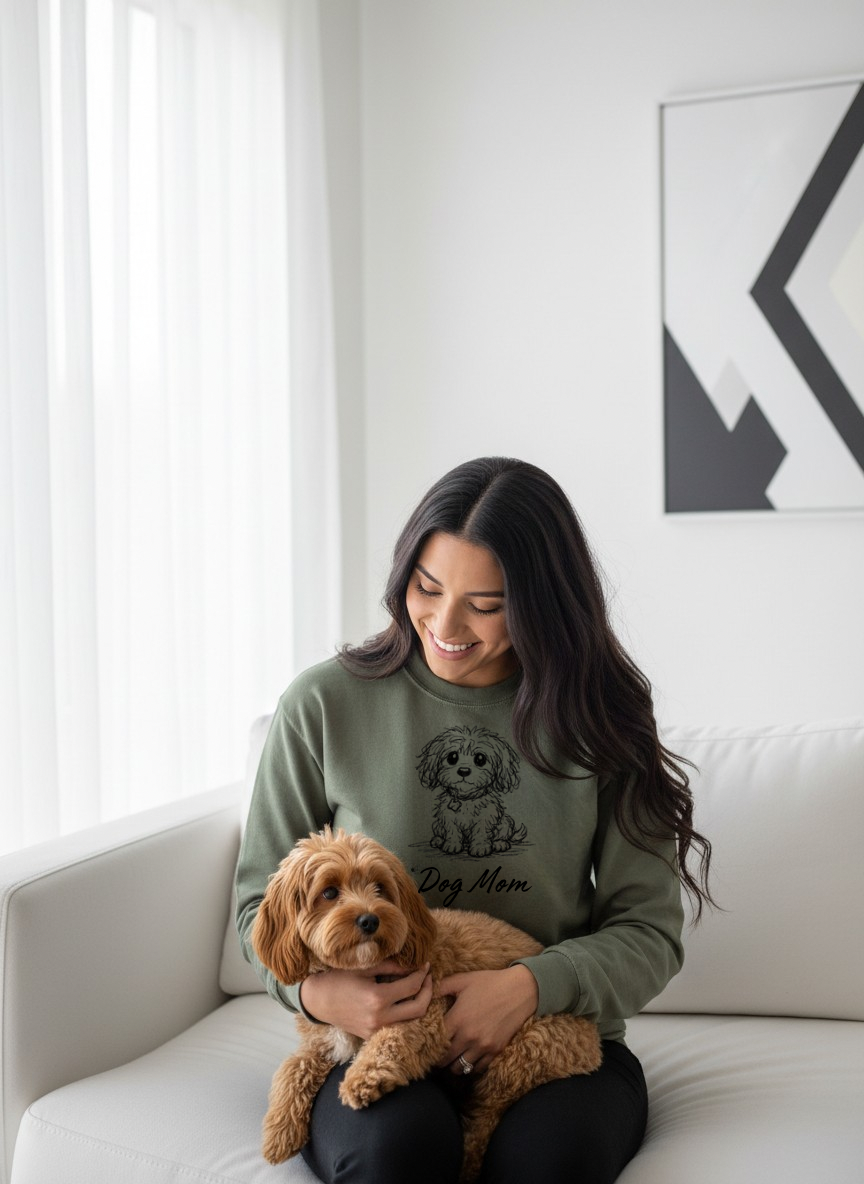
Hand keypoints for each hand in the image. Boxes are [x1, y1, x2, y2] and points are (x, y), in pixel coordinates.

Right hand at [299, 961, 432, 1039]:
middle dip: (428, 990)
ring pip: (412, 1021)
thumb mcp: (365, 967)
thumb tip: (414, 966)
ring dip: (419, 1004)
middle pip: (419, 1008)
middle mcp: (380, 1018)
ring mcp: (376, 1031)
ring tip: (419, 987)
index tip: (425, 964)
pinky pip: (398, 1027)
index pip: (411, 986)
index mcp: (377, 998)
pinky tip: (406, 1000)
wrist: (318, 1001)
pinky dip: (407, 1014)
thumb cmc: (339, 979)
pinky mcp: (372, 1036)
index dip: (422, 974)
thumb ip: (392, 966)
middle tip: (426, 977)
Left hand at [434, 964, 538, 1075]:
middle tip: (436, 1055)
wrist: (520, 990)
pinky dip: (470, 1066)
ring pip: (460, 1068)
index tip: (426, 1044)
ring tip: (451, 1058)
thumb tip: (425, 990)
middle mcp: (468, 1036)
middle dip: (438, 1058)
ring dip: (453, 1065)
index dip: (428, 1044)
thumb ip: (441, 986)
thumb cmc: (490, 982)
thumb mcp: (463, 980)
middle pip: (445, 1059)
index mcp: (457, 1018)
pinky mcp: (495, 1050)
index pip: (435, 1041)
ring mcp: (483, 1046)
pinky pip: (478, 1068)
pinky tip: (468, 1058)